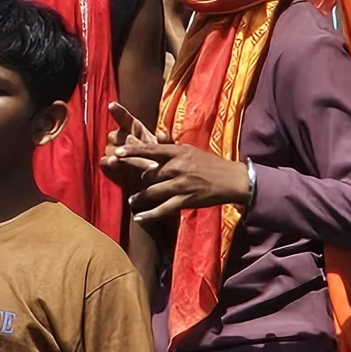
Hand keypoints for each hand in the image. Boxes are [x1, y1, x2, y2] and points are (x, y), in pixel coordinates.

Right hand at [99, 102, 161, 192]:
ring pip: (111, 148)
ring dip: (119, 152)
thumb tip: (161, 134)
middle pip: (116, 135)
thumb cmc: (165, 162)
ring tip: (127, 156)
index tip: (112, 106)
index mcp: (136, 131)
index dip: (119, 113)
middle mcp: (124, 140)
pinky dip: (109, 162)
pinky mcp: (113, 168)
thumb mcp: (168, 150)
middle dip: (125, 140)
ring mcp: (117, 153)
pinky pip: (106, 161)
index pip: (125, 120)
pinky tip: (109, 161)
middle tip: (134, 144)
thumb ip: (166, 142)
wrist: (161, 183)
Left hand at [123, 137, 250, 222]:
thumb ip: (171, 146)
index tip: (117, 153)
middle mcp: (177, 167)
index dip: (132, 151)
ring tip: (132, 201)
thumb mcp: (190, 150)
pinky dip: (150, 215)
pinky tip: (139, 218)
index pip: (150, 150)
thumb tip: (156, 133)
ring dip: (140, 197)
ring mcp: (181, 185)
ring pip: (152, 191)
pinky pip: (163, 209)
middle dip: (142, 179)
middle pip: (149, 174)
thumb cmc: (210, 164)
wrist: (233, 180)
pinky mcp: (186, 200)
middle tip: (134, 182)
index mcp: (178, 152)